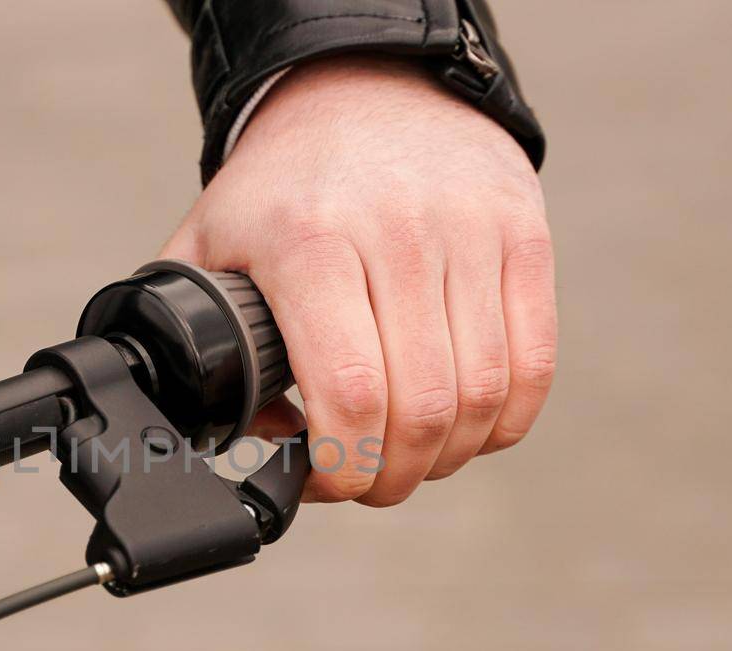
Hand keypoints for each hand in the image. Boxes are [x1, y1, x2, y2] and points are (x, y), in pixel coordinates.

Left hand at [162, 55, 556, 504]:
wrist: (365, 86)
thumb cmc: (284, 184)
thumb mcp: (211, 244)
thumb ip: (197, 339)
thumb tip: (237, 433)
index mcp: (308, 243)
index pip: (348, 392)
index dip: (342, 465)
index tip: (321, 478)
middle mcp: (396, 234)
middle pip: (421, 408)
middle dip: (392, 477)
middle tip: (365, 482)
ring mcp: (470, 233)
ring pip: (482, 396)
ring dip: (446, 456)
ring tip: (410, 458)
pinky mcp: (522, 237)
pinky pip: (533, 363)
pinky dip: (502, 420)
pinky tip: (464, 428)